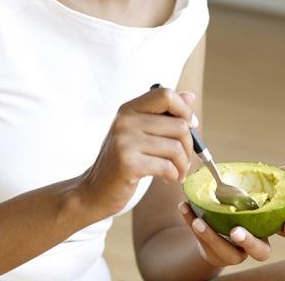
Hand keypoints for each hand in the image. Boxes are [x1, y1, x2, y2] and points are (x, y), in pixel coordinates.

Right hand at [78, 87, 195, 218]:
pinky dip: (174, 175)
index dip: (184, 110)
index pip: (165, 94)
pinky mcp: (127, 163)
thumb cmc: (121, 162)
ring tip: (176, 172)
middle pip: (179, 125)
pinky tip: (168, 179)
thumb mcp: (139, 133)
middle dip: (188, 146)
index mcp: (129, 109)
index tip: (189, 126)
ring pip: (176, 147)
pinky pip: (167, 166)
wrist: (94, 190)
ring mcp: (124, 141)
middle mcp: (125, 121)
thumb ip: (163, 115)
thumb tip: (189, 97)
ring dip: (183, 165)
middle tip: (183, 160)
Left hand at [177, 166, 284, 266]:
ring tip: (200, 222)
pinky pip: (203, 241)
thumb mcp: (250, 190)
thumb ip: (267, 181)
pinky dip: (192, 222)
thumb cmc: (239, 205)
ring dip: (213, 236)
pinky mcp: (216, 253)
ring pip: (228, 252)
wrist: (216, 224)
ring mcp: (235, 251)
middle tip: (236, 230)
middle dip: (249, 241)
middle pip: (261, 251)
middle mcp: (254, 243)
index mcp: (267, 226)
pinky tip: (184, 206)